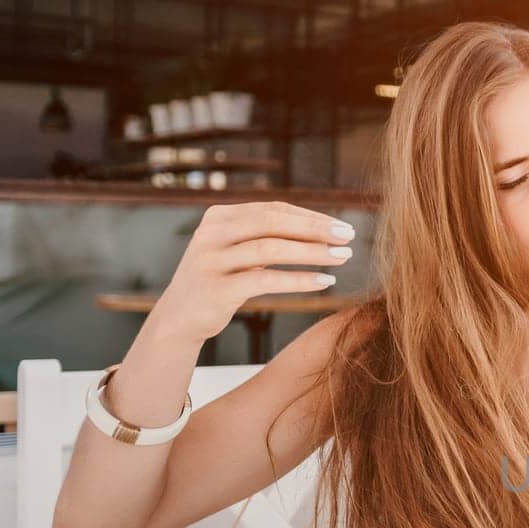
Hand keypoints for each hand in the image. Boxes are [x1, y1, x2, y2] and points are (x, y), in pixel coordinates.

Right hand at [153, 200, 356, 341]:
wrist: (180, 317)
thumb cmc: (221, 280)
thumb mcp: (238, 250)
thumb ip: (266, 235)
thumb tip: (322, 229)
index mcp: (219, 216)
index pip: (273, 209)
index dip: (310, 217)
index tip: (341, 226)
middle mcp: (212, 233)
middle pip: (272, 223)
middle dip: (315, 229)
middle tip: (348, 236)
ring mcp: (210, 260)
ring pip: (270, 249)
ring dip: (312, 252)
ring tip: (343, 257)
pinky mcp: (215, 289)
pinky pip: (265, 280)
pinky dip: (299, 280)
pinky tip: (325, 281)